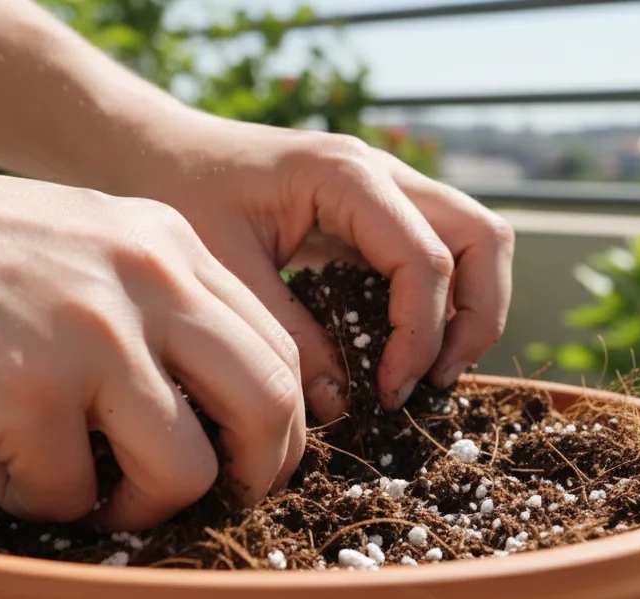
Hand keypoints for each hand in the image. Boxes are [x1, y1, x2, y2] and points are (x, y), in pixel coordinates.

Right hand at [0, 153, 305, 529]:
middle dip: (250, 478)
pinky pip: (69, 495)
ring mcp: (92, 336)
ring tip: (81, 489)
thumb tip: (211, 422)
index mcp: (169, 245)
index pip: (278, 350)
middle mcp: (149, 280)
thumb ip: (151, 307)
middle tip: (203, 505)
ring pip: (185, 471)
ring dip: (140, 508)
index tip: (241, 464)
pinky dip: (32, 499)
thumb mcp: (79, 246)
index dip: (276, 427)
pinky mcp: (27, 392)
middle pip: (269, 407)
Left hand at [110, 112, 515, 420]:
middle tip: (435, 380)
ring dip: (469, 309)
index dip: (419, 338)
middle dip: (474, 318)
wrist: (156, 152)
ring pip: (477, 242)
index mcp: (347, 177)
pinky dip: (443, 302)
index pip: (425, 261)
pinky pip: (442, 252)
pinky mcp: (381, 212)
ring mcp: (390, 189)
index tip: (387, 393)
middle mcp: (384, 174)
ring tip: (429, 370)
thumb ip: (288, 338)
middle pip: (484, 239)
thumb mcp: (226, 275)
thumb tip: (344, 404)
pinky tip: (402, 349)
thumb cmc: (181, 196)